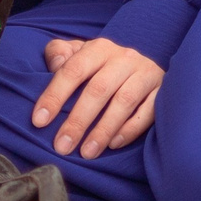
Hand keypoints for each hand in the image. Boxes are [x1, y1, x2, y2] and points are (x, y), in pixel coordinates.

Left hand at [33, 37, 162, 157]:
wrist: (141, 62)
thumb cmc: (100, 64)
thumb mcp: (78, 52)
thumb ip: (59, 53)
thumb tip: (56, 64)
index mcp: (99, 48)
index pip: (73, 70)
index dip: (54, 95)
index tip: (39, 121)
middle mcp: (123, 58)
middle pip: (98, 89)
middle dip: (78, 120)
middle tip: (62, 146)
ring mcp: (145, 73)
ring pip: (124, 101)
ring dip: (103, 130)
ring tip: (86, 153)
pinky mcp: (162, 90)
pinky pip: (148, 111)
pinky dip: (130, 129)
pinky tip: (113, 145)